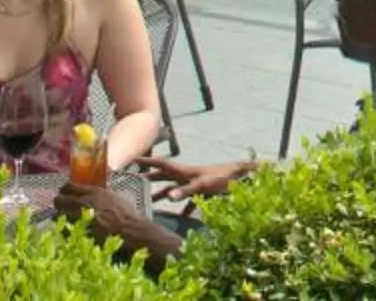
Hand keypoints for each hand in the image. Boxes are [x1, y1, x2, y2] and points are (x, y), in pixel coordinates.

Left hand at [56, 181, 174, 255]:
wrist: (130, 230)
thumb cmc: (127, 214)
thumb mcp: (115, 197)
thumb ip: (102, 195)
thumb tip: (95, 194)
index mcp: (94, 192)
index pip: (70, 186)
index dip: (64, 189)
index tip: (64, 192)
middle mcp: (85, 202)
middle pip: (60, 199)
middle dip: (58, 202)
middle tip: (59, 206)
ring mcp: (81, 218)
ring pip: (59, 215)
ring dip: (59, 216)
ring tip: (61, 219)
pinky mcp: (80, 232)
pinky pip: (64, 230)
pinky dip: (63, 230)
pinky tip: (67, 231)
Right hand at [143, 155, 261, 203]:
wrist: (244, 177)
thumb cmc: (224, 179)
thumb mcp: (203, 186)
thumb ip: (186, 191)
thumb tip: (168, 197)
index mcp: (185, 172)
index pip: (162, 165)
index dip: (148, 161)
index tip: (132, 158)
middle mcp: (188, 175)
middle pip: (165, 176)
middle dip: (149, 177)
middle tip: (132, 180)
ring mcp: (195, 183)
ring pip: (174, 188)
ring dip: (161, 193)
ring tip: (149, 201)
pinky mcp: (204, 192)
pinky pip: (188, 200)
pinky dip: (182, 207)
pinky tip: (180, 216)